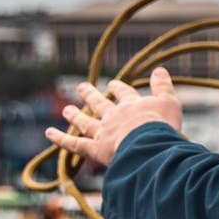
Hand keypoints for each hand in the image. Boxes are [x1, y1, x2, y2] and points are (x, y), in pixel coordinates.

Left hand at [46, 67, 182, 167]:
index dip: (119, 88)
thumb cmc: (162, 128)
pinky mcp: (95, 149)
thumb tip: (159, 69)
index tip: (113, 84)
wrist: (148, 148)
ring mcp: (103, 132)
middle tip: (82, 87)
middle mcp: (114, 116)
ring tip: (66, 110)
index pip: (124, 94)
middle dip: (91, 96)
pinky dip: (61, 139)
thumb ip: (163, 88)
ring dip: (75, 115)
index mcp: (132, 105)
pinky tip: (49, 133)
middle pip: (100, 104)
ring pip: (86, 122)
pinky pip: (75, 144)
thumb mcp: (169, 104)